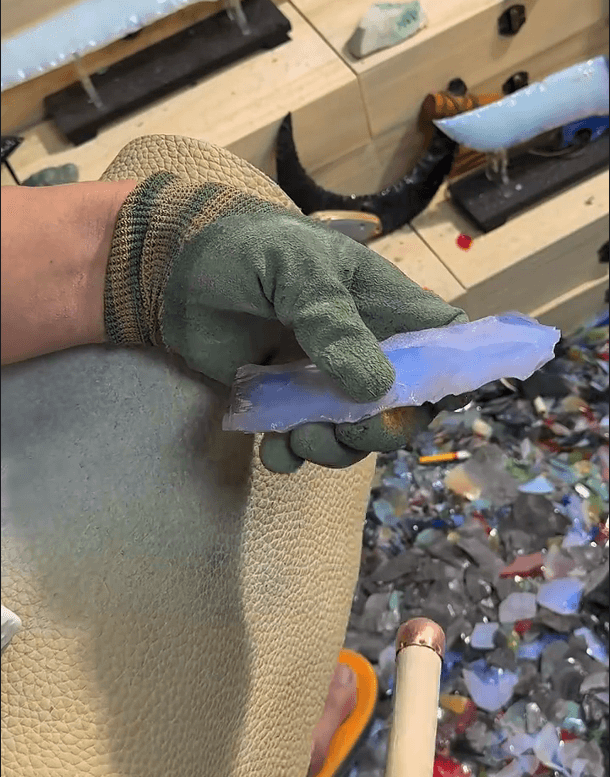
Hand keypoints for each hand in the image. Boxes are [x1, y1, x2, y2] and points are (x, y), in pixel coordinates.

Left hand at [104, 173, 466, 472]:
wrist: (174, 269)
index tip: (424, 404)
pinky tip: (272, 450)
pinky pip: (301, 441)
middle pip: (400, 407)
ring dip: (333, 450)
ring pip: (353, 433)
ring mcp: (322, 379)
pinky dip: (291, 455)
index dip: (447, 377)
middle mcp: (362, 347)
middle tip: (346, 433)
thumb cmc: (246, 249)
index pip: (442, 343)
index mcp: (382, 306)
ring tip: (296, 439)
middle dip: (379, 431)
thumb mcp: (296, 272)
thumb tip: (375, 390)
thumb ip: (334, 324)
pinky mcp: (283, 401)